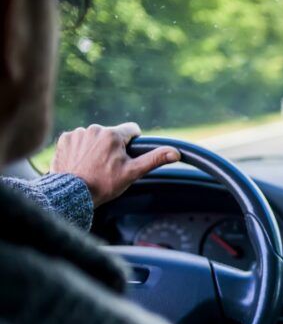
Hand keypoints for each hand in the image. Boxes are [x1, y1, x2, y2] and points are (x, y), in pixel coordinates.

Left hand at [50, 122, 179, 206]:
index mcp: (113, 135)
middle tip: (109, 167)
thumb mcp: (133, 173)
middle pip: (112, 135)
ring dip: (96, 148)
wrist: (73, 194)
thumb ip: (154, 159)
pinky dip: (80, 150)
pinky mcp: (64, 140)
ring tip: (93, 167)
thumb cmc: (104, 184)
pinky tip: (81, 163)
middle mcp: (94, 129)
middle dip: (113, 148)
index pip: (132, 130)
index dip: (133, 144)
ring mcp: (77, 133)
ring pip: (95, 137)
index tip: (127, 157)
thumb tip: (175, 152)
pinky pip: (78, 140)